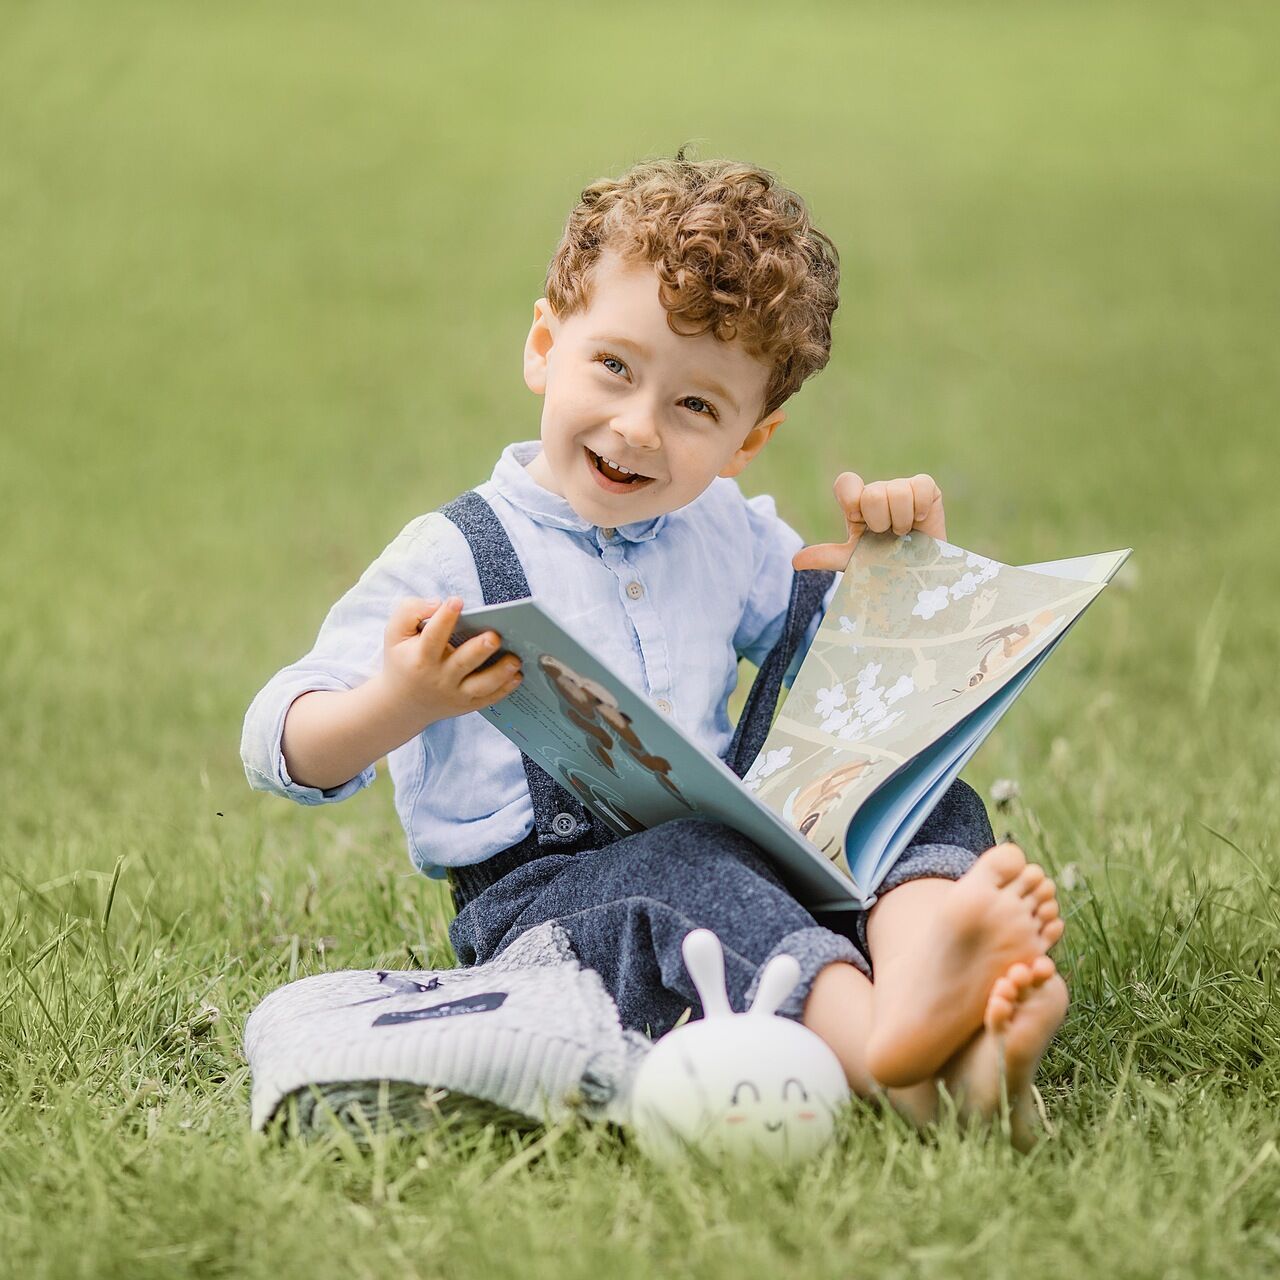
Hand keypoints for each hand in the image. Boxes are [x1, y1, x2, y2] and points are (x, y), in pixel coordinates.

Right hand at [382, 596, 522, 723]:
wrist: (402, 703)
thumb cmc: (403, 660)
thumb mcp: (395, 634)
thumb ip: (410, 612)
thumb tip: (439, 604)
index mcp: (421, 657)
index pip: (433, 636)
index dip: (444, 618)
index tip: (456, 601)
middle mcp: (439, 677)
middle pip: (462, 663)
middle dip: (479, 649)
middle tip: (495, 636)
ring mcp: (455, 693)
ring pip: (480, 685)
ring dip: (500, 673)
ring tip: (515, 659)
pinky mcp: (468, 704)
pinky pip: (489, 699)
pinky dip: (505, 690)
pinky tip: (518, 676)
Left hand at [792, 472, 945, 570]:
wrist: (918, 578)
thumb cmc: (884, 566)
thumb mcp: (854, 562)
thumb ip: (826, 557)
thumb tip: (795, 561)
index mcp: (856, 505)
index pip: (846, 483)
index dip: (851, 501)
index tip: (860, 523)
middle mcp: (878, 493)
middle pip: (872, 493)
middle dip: (880, 522)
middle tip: (887, 535)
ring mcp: (902, 489)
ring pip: (896, 491)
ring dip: (901, 520)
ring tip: (904, 533)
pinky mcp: (927, 490)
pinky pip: (921, 486)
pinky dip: (920, 508)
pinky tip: (920, 521)